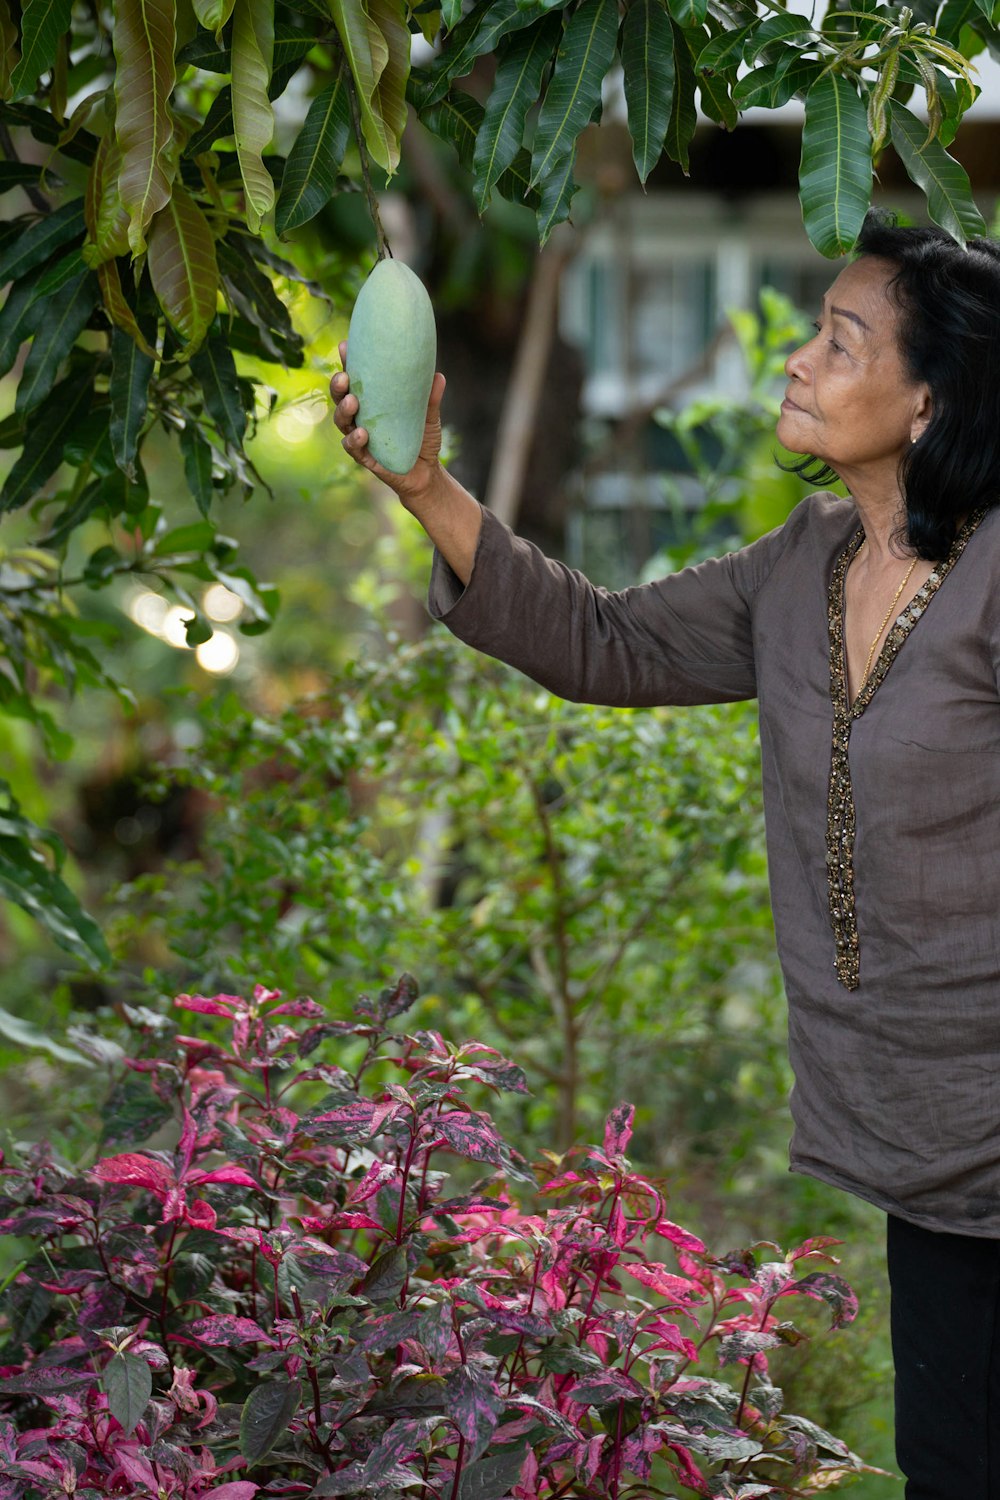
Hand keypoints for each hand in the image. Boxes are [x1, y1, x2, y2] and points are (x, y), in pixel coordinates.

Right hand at [330, 340, 447, 509]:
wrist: (426, 473)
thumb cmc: (423, 439)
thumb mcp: (429, 417)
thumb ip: (431, 398)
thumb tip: (438, 376)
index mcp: (372, 401)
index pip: (356, 379)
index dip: (348, 363)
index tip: (346, 346)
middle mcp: (360, 417)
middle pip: (340, 397)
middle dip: (338, 385)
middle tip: (344, 377)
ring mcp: (360, 437)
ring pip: (341, 421)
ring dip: (343, 410)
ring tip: (352, 402)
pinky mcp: (364, 457)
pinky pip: (352, 447)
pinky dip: (354, 440)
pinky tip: (362, 433)